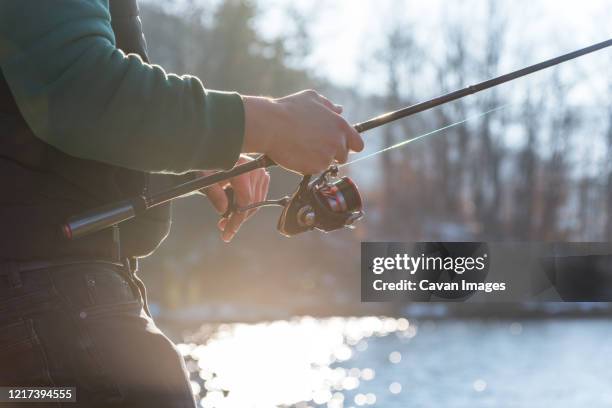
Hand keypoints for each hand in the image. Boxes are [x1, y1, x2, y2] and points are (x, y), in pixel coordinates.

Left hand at [200, 155, 269, 241]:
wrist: (216, 154)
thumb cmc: (208, 165)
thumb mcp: (205, 177)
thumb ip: (213, 193)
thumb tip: (223, 210)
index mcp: (241, 168)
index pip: (245, 200)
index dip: (236, 219)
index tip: (227, 234)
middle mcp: (255, 170)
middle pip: (251, 204)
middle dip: (237, 220)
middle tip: (223, 228)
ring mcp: (261, 173)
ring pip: (256, 204)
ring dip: (241, 215)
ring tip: (225, 220)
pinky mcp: (264, 177)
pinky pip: (258, 199)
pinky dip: (247, 207)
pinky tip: (234, 208)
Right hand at [242, 90, 363, 173]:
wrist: (270, 126)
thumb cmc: (289, 109)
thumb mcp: (311, 99)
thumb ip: (329, 106)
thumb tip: (339, 110)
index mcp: (340, 125)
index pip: (358, 143)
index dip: (349, 145)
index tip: (340, 145)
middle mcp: (337, 142)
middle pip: (343, 156)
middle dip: (332, 153)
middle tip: (315, 146)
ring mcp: (327, 157)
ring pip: (327, 163)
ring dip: (318, 158)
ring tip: (301, 146)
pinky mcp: (314, 168)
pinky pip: (314, 169)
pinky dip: (306, 164)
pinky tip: (295, 153)